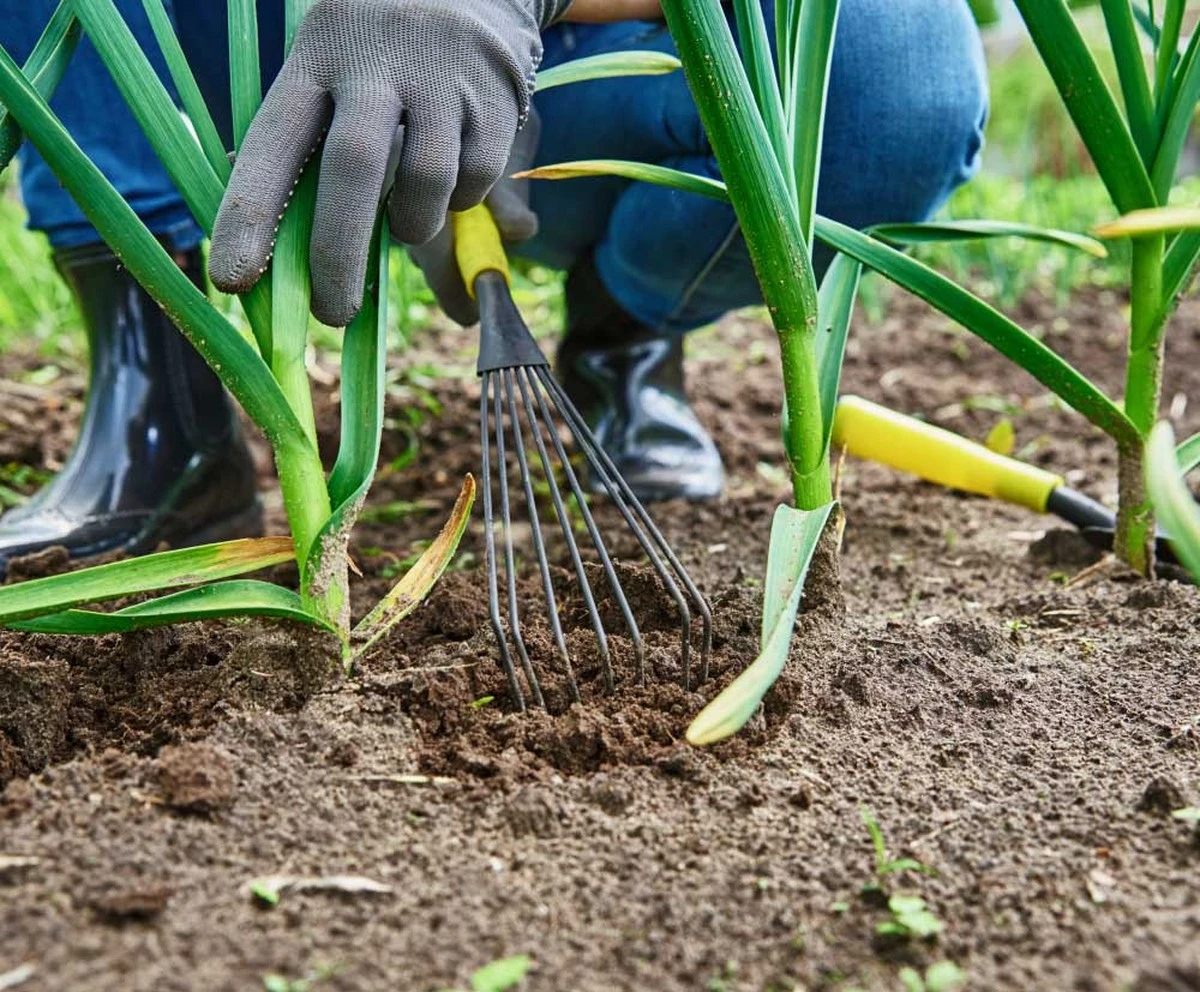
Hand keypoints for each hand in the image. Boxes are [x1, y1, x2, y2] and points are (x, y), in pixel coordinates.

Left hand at [208, 0, 566, 327]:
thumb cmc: (382, 56)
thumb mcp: (337, 79)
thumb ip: (320, 162)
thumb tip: (302, 263)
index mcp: (314, 60)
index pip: (272, 143)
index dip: (251, 214)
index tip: (234, 280)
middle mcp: (374, 62)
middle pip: (354, 168)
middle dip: (339, 253)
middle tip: (333, 314)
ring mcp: (439, 77)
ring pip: (425, 183)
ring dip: (413, 224)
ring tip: (407, 221)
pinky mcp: (494, 96)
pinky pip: (474, 179)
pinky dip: (461, 198)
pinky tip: (453, 178)